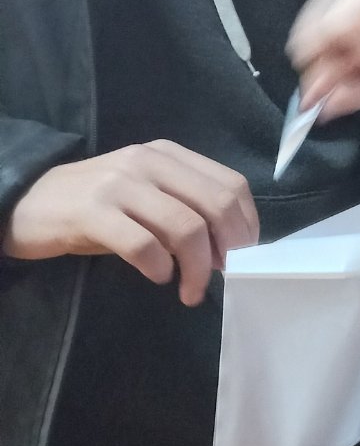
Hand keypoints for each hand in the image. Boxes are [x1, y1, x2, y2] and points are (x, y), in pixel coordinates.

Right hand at [0, 141, 257, 305]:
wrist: (28, 203)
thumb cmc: (96, 206)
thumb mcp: (146, 196)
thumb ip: (186, 208)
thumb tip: (229, 247)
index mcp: (169, 155)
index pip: (231, 185)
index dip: (245, 225)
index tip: (242, 257)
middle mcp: (148, 161)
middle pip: (216, 205)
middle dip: (228, 249)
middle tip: (220, 277)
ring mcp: (119, 184)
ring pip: (185, 227)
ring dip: (197, 269)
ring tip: (190, 291)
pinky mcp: (92, 212)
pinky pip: (143, 245)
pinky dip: (159, 268)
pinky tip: (158, 277)